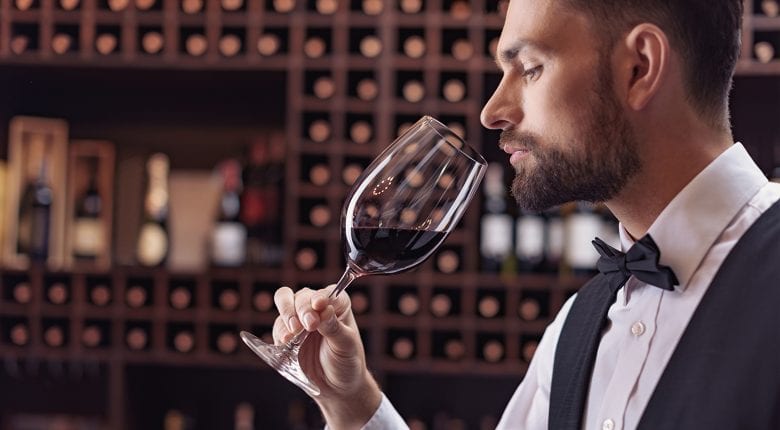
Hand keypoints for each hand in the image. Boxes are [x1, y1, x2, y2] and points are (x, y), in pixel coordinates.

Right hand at [273, 284, 381, 428]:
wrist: (336, 388)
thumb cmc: (347, 362)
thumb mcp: (347, 346)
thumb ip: (334, 328)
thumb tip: (323, 310)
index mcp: (338, 305)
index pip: (327, 293)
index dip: (321, 297)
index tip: (319, 306)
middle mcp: (318, 308)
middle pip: (302, 295)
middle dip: (301, 308)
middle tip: (307, 325)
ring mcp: (301, 319)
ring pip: (285, 303)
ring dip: (287, 315)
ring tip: (292, 334)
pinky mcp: (288, 334)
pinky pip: (278, 326)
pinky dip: (280, 331)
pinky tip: (285, 342)